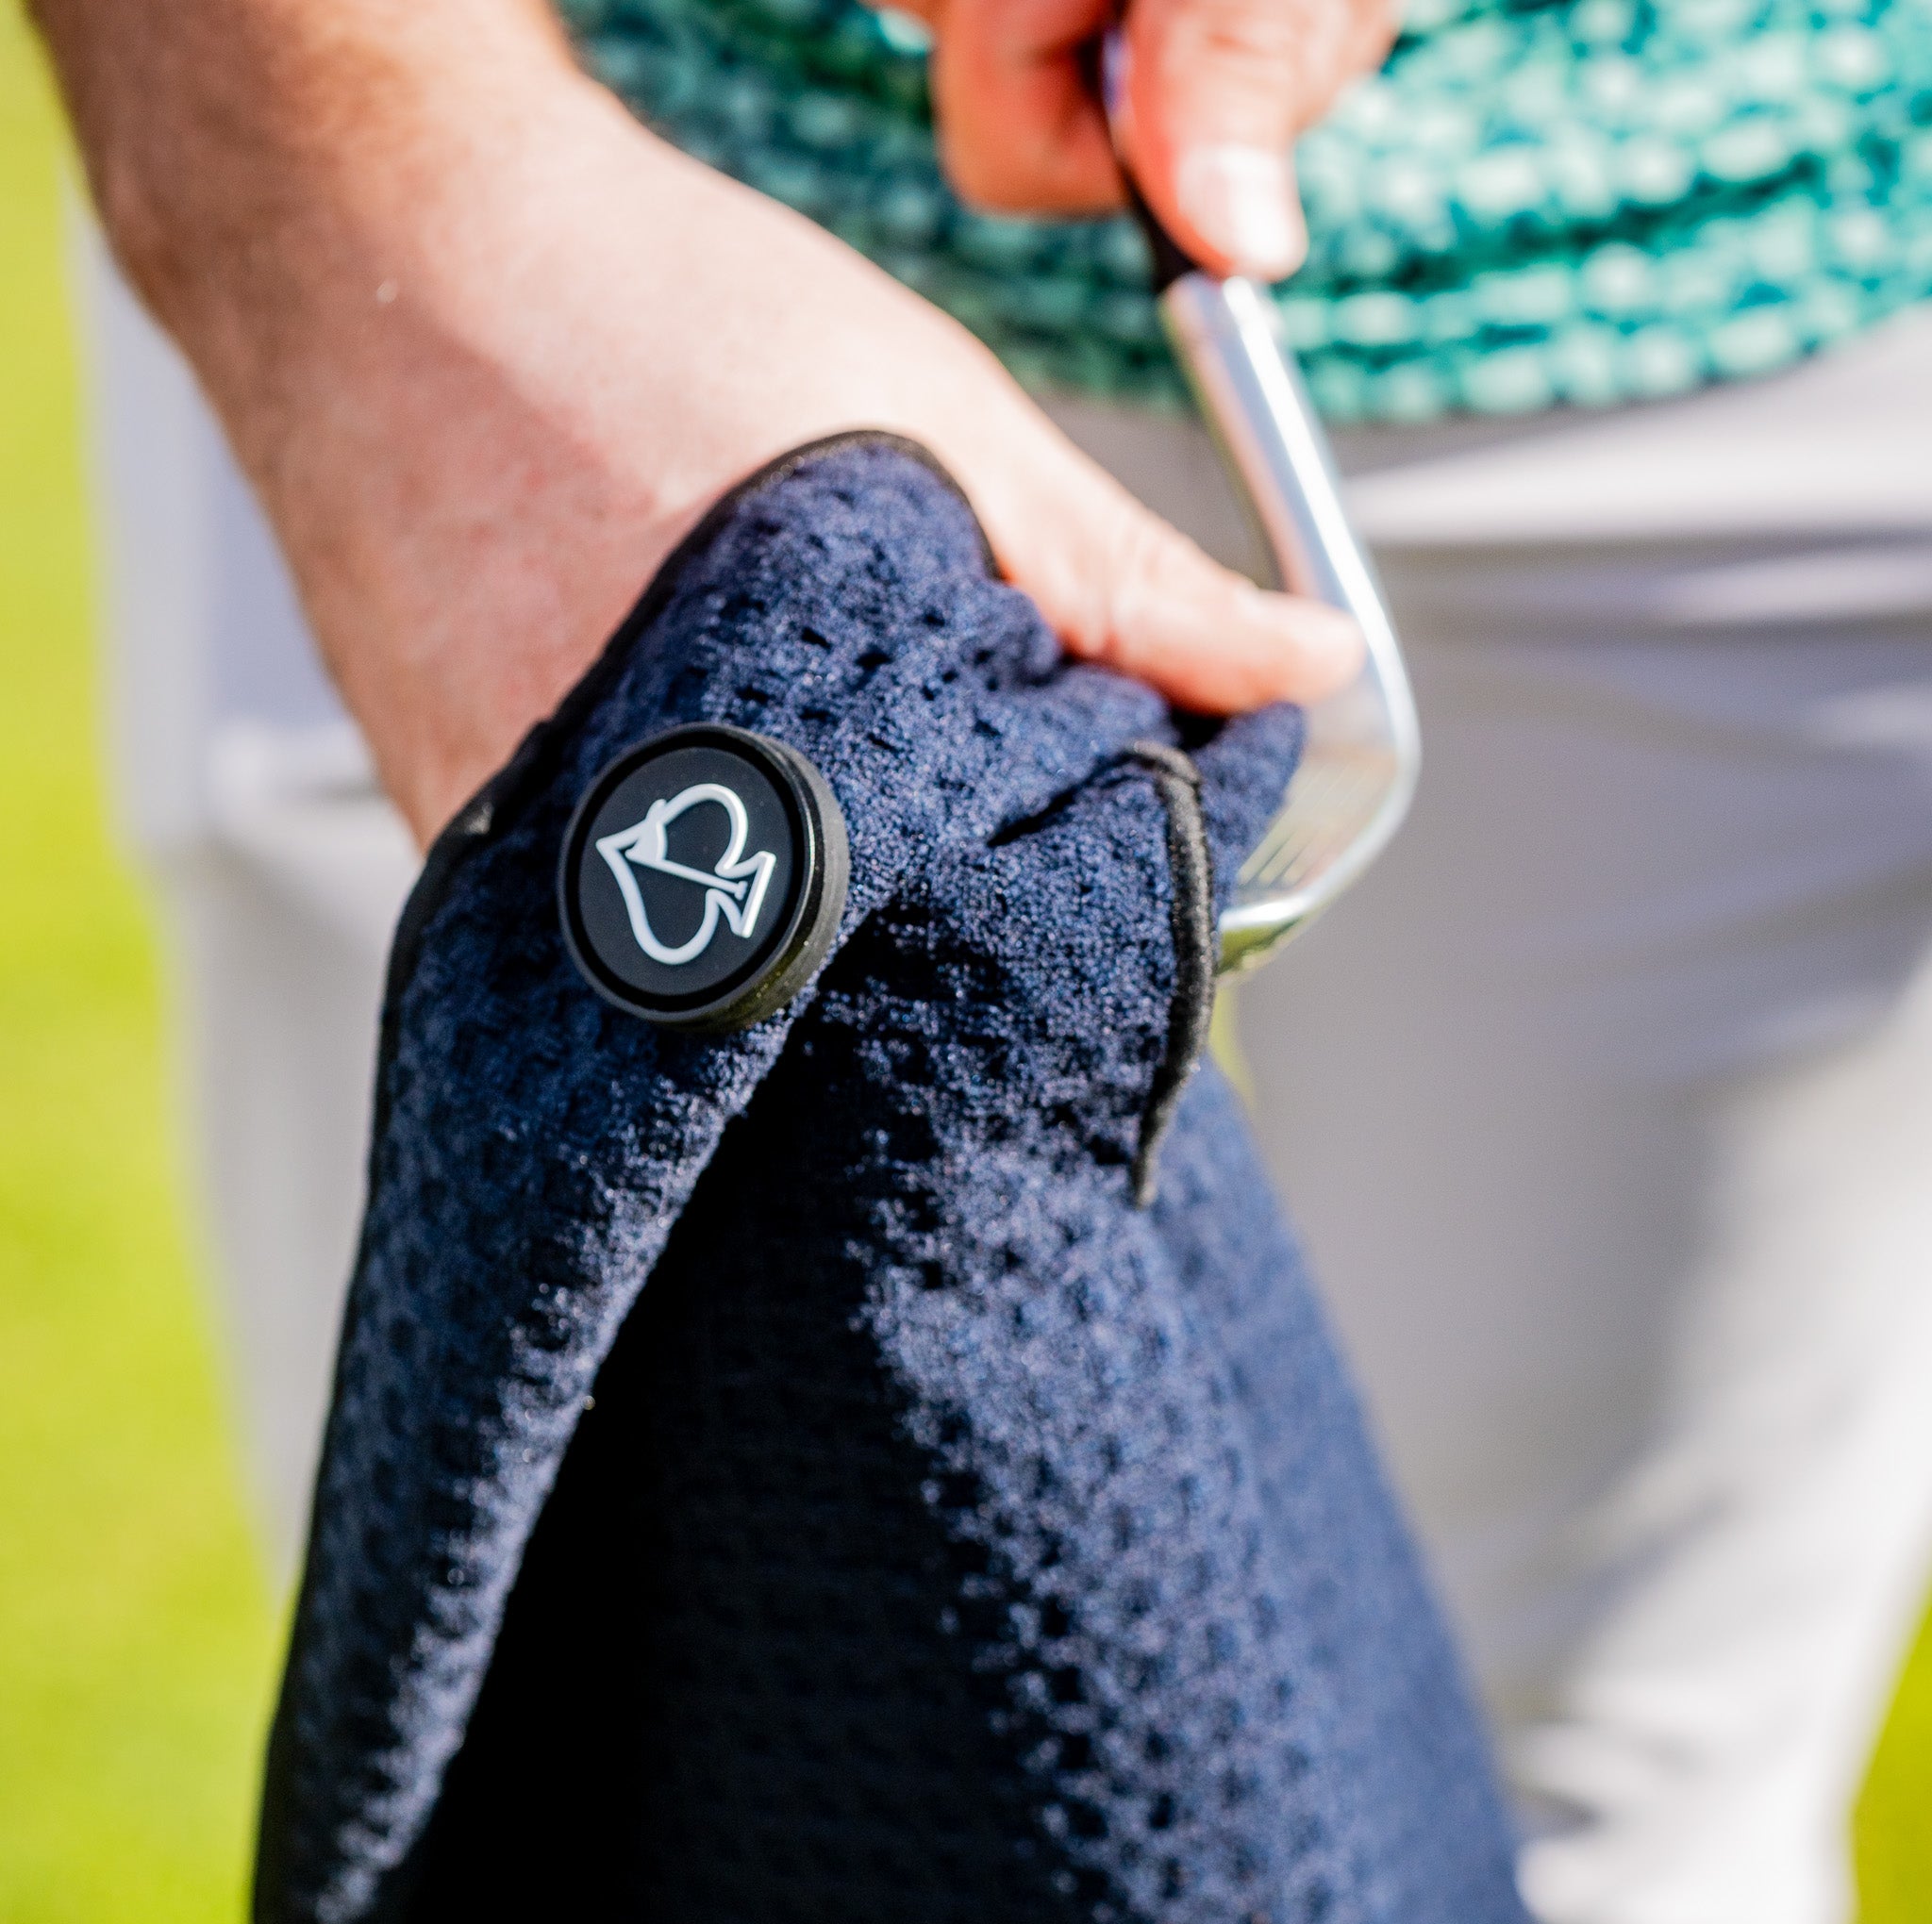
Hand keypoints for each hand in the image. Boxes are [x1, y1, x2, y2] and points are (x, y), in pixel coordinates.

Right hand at [34, 0, 1361, 846]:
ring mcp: (521, 882)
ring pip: (721, 955)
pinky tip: (705, 759)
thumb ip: (1135, 581)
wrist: (372, 251)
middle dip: (926, 928)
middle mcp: (630, 877)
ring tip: (814, 764)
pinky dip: (685, 861)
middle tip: (946, 811)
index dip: (1046, 935)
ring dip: (801, 895)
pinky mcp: (455, 856)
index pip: (974, 967)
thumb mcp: (942, 436)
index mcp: (785, 799)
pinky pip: (613, 910)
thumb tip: (1306, 667)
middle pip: (843, 989)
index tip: (1084, 882)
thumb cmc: (643, 319)